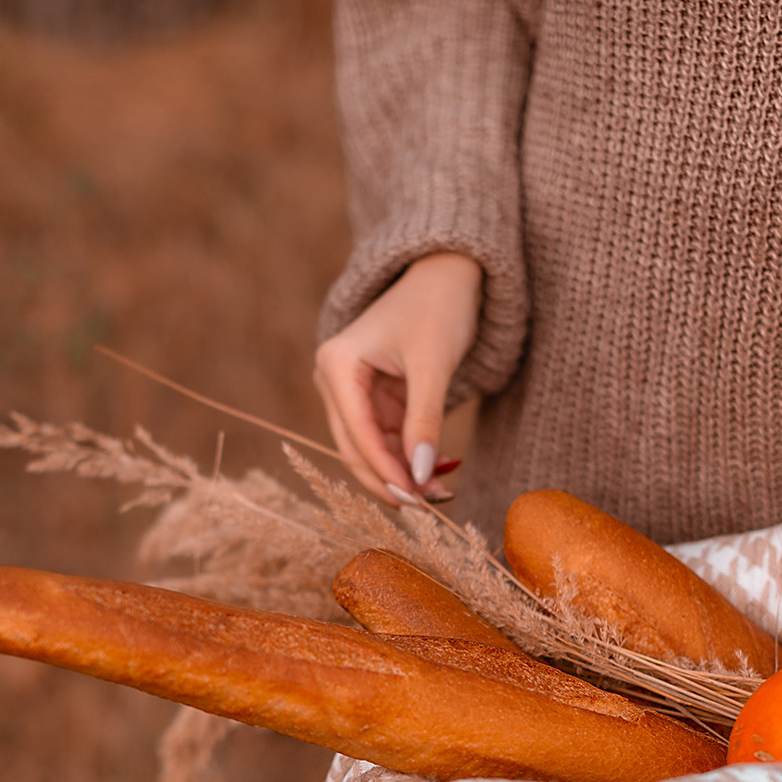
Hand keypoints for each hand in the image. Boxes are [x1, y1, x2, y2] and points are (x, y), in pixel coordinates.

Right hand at [313, 251, 481, 505]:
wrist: (447, 275)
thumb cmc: (437, 307)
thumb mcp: (433, 365)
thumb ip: (425, 422)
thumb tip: (421, 478)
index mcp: (337, 364)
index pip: (357, 433)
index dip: (386, 471)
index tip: (418, 500)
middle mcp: (333, 379)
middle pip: (356, 448)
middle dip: (393, 480)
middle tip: (432, 506)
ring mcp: (351, 391)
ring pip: (371, 450)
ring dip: (404, 474)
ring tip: (444, 493)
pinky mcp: (372, 399)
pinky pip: (386, 440)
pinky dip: (410, 458)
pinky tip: (442, 471)